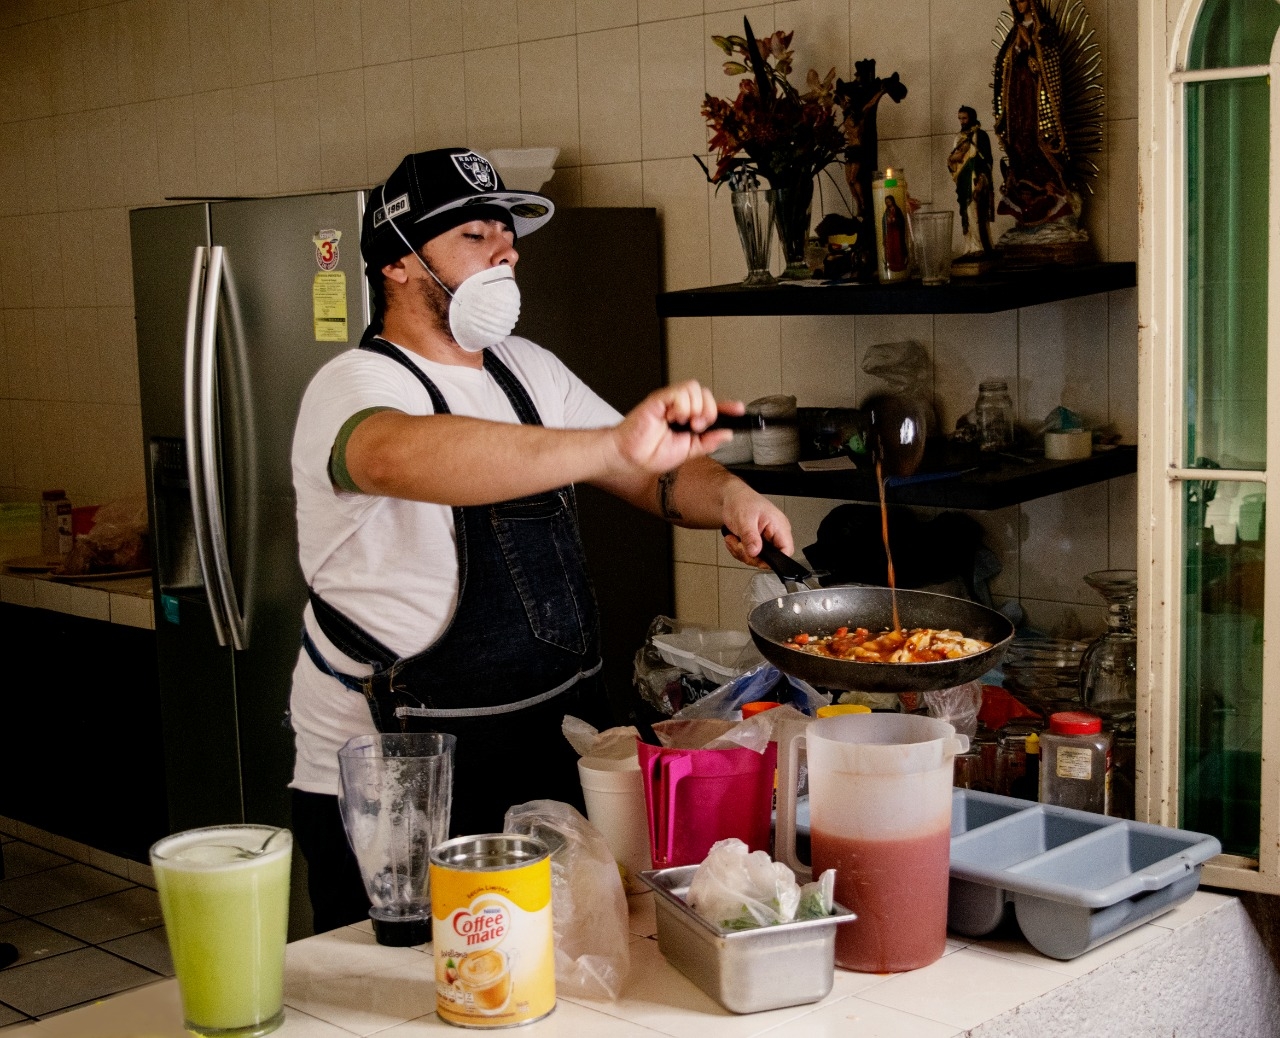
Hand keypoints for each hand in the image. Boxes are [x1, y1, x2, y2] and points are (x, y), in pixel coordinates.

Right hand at [609, 380, 738, 474]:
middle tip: (697, 427)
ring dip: (694, 409)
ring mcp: (669, 402)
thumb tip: (726, 434)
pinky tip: (673, 417)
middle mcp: (680, 407)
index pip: (711, 407)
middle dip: (708, 412)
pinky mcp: (659, 399)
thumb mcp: (688, 452)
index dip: (726, 407)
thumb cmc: (650, 454)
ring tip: (682, 423)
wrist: (630, 457)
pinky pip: (680, 392)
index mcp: (687, 419)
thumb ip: (708, 442)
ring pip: (695, 390)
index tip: (739, 410)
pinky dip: (681, 406)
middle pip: (706, 394)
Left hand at [720, 482, 792, 568]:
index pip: (787, 550)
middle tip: (738, 544)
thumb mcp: (745, 519)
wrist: (732, 497)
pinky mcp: (757, 542)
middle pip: (769, 559)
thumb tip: (755, 552)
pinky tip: (734, 540)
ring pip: (757, 558)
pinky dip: (739, 550)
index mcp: (779, 526)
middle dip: (750, 555)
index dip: (774, 559)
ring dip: (741, 552)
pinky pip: (750, 555)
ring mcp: (766, 539)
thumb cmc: (742, 500)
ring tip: (733, 539)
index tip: (757, 557)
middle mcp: (775, 534)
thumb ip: (750, 537)